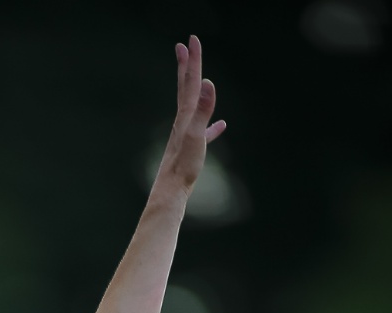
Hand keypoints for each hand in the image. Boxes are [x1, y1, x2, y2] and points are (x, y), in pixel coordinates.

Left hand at [154, 35, 224, 197]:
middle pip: (185, 89)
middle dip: (186, 67)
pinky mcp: (191, 150)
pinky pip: (204, 132)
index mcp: (185, 116)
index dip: (193, 60)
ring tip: (199, 79)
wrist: (170, 193)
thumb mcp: (195, 135)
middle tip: (183, 47)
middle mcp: (183, 122)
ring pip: (192, 107)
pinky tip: (220, 125)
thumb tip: (207, 83)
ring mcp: (187, 135)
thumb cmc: (182, 166)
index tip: (191, 39)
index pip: (190, 82)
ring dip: (196, 91)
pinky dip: (212, 125)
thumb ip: (201, 109)